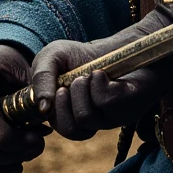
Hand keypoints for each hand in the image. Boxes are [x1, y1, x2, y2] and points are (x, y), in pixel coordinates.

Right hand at [31, 38, 163, 141]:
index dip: (55, 110)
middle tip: (73, 81)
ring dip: (81, 90)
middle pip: (73, 130)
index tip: (58, 88)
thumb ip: (40, 78)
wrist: (122, 42)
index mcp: (75, 115)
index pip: (63, 130)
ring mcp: (114, 115)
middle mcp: (96, 119)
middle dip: (66, 102)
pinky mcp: (131, 104)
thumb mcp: (53, 57)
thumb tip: (43, 108)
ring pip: (87, 118)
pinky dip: (98, 84)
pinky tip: (101, 74)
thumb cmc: (85, 54)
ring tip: (88, 75)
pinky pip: (107, 102)